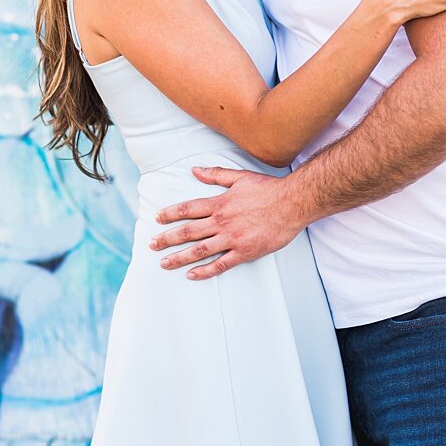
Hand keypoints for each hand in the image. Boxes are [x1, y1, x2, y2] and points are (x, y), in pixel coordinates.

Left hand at [148, 167, 300, 279]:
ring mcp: (233, 238)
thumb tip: (195, 170)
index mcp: (220, 203)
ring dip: (179, 257)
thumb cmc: (269, 189)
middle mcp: (222, 222)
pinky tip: (192, 275)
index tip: (157, 218)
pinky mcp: (245, 252)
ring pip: (200, 250)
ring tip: (164, 263)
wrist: (294, 203)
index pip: (188, 209)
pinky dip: (204, 271)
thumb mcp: (240, 177)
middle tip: (152, 245)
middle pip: (188, 232)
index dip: (170, 213)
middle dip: (167, 238)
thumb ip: (216, 174)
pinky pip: (221, 264)